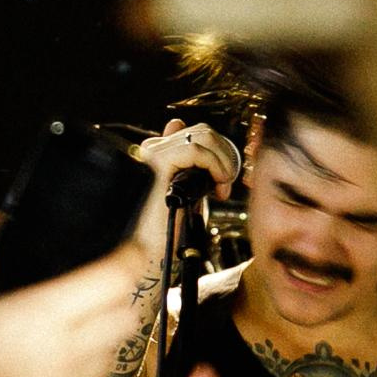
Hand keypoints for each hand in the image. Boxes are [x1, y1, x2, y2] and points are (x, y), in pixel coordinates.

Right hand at [129, 117, 241, 254]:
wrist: (151, 250)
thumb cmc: (168, 226)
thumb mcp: (187, 189)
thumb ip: (190, 163)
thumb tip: (178, 125)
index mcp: (157, 151)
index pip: (195, 131)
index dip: (219, 152)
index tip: (224, 178)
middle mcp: (152, 148)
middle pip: (203, 131)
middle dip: (225, 155)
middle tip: (225, 184)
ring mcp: (152, 154)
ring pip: (203, 136)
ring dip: (223, 161)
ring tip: (222, 186)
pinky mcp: (157, 164)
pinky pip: (196, 150)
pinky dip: (215, 165)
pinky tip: (217, 186)